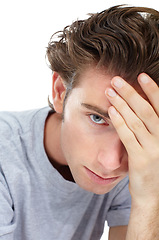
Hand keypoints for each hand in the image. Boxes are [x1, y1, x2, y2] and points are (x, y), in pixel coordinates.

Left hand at [105, 73, 158, 204]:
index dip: (152, 90)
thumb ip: (152, 127)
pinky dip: (119, 121)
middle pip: (146, 110)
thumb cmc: (154, 166)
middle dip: (131, 92)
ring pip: (136, 121)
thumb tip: (139, 106)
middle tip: (117, 80)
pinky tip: (111, 110)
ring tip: (110, 91)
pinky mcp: (141, 159)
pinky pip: (128, 136)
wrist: (152, 195)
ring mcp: (153, 149)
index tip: (141, 76)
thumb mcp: (157, 144)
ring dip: (121, 104)